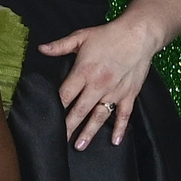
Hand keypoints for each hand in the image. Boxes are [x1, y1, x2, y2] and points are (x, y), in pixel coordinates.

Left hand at [35, 15, 158, 148]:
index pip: (65, 95)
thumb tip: (41, 48)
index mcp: (83, 72)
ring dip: (89, 132)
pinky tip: (116, 141)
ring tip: (79, 146)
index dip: (55, 108)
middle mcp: (98, 85)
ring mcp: (115, 92)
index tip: (46, 120)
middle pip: (79, 111)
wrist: (139, 34)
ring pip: (100, 116)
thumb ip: (60, 46)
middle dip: (68, 127)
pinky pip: (125, 114)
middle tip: (58, 141)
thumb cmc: (109, 35)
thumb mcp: (81, 37)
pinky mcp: (130, 94)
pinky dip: (121, 128)